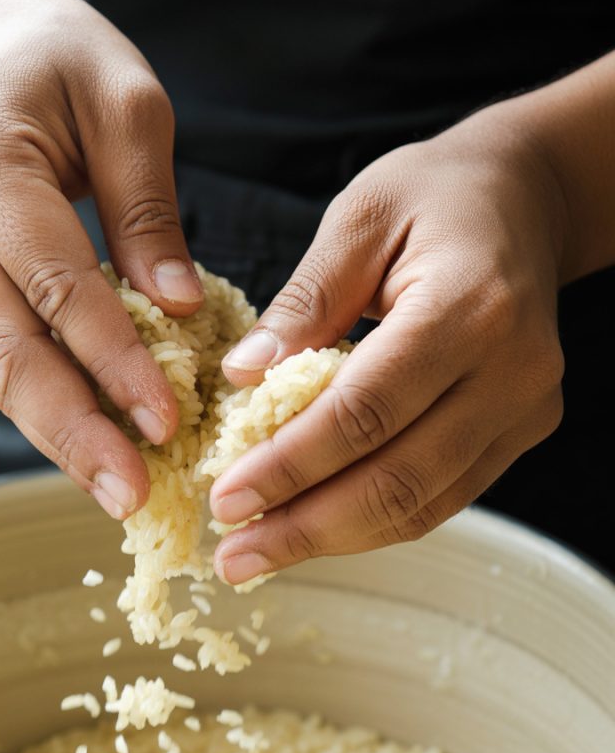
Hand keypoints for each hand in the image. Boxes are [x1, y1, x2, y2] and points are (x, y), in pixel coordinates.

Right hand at [0, 0, 202, 518]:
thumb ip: (149, 211)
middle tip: (131, 494)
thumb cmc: (60, 66)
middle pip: (6, 350)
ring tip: (116, 491)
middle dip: (73, 432)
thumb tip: (180, 310)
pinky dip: (42, 410)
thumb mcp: (127, 107)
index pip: (53, 284)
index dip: (111, 359)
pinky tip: (88, 449)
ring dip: (56, 438)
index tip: (166, 418)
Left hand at [211, 110, 567, 582]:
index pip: (366, 411)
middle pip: (397, 479)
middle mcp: (512, 372)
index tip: (226, 499)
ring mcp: (524, 410)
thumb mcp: (360, 218)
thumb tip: (242, 377)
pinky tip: (315, 529)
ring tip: (260, 556)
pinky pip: (440, 498)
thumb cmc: (437, 197)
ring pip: (421, 504)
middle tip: (233, 556)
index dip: (291, 465)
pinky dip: (373, 523)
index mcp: (470, 306)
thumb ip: (303, 301)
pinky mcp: (519, 432)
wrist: (528, 201)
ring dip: (334, 540)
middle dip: (306, 527)